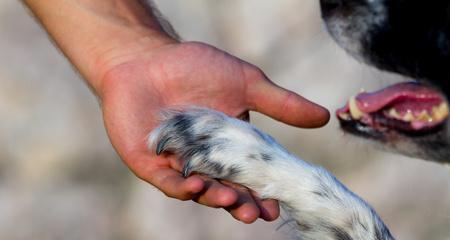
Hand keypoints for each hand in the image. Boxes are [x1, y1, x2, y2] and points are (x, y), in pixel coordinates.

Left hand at [99, 41, 329, 222]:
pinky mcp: (151, 163)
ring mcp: (177, 165)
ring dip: (215, 197)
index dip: (262, 192)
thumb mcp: (246, 84)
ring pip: (199, 190)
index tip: (276, 205)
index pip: (249, 176)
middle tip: (255, 213)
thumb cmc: (196, 68)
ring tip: (232, 201)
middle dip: (240, 203)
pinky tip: (196, 187)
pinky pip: (167, 182)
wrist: (148, 58)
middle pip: (225, 189)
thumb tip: (325, 117)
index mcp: (229, 148)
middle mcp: (205, 161)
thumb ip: (281, 104)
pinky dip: (182, 187)